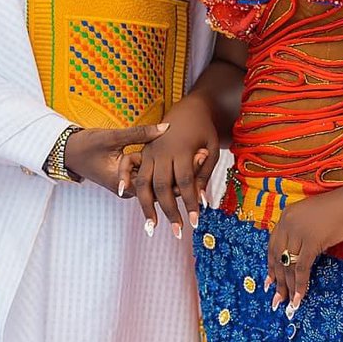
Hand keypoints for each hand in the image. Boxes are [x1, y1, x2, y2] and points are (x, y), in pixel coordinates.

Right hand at [63, 122, 169, 193]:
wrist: (67, 152)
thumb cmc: (86, 145)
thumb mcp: (112, 137)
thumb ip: (140, 133)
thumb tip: (166, 128)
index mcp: (123, 183)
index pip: (155, 182)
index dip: (168, 168)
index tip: (179, 153)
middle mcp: (126, 189)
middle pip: (156, 182)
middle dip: (166, 167)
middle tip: (184, 152)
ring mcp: (126, 185)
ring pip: (151, 178)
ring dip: (159, 165)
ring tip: (175, 150)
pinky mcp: (126, 179)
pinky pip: (144, 174)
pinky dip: (151, 163)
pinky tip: (160, 152)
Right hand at [134, 95, 220, 237]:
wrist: (188, 108)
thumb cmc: (204, 130)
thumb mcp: (211, 147)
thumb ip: (205, 173)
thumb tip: (201, 201)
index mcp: (181, 150)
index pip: (185, 182)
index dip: (189, 203)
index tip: (195, 222)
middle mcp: (162, 153)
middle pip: (162, 187)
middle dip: (170, 211)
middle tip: (177, 233)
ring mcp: (149, 153)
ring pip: (143, 184)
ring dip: (147, 207)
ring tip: (152, 228)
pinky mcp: (143, 153)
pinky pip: (135, 175)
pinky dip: (131, 190)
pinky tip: (133, 203)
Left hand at [267, 185, 342, 312]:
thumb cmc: (341, 209)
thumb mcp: (314, 219)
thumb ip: (302, 234)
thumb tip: (297, 257)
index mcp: (287, 215)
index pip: (273, 245)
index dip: (271, 266)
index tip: (270, 282)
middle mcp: (288, 222)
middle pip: (277, 256)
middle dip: (277, 280)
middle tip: (277, 300)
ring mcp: (298, 231)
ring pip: (288, 264)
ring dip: (287, 287)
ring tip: (288, 303)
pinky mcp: (311, 240)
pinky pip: (301, 267)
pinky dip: (300, 284)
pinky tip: (300, 297)